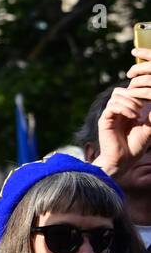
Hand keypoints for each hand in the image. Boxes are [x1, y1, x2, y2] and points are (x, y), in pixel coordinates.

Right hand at [94, 49, 150, 178]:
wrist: (122, 161)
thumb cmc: (134, 147)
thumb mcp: (148, 128)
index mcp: (125, 110)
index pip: (129, 92)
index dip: (138, 92)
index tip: (148, 101)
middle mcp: (116, 110)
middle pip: (121, 91)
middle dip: (134, 96)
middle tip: (143, 108)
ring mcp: (109, 114)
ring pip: (117, 96)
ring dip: (130, 102)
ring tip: (138, 114)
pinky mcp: (105, 120)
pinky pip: (112, 106)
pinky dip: (124, 109)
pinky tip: (133, 117)